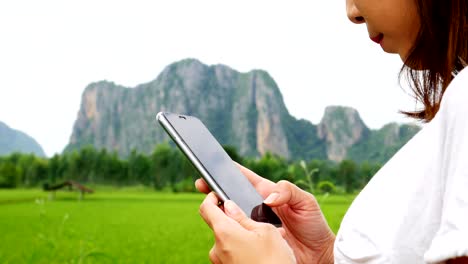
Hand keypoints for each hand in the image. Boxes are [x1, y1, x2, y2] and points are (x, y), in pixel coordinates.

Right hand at [195, 163, 334, 263]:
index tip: (213, 165)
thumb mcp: (306, 201)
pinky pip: (237, 232)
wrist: (317, 254)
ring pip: (231, 214)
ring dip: (219, 209)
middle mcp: (257, 207)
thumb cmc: (313, 225)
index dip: (228, 170)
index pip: (244, 178)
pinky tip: (220, 226)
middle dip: (214, 188)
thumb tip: (268, 198)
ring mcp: (253, 223)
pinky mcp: (253, 239)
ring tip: (209, 203)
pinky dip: (227, 229)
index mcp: (267, 192)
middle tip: (201, 184)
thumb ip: (288, 191)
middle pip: (231, 195)